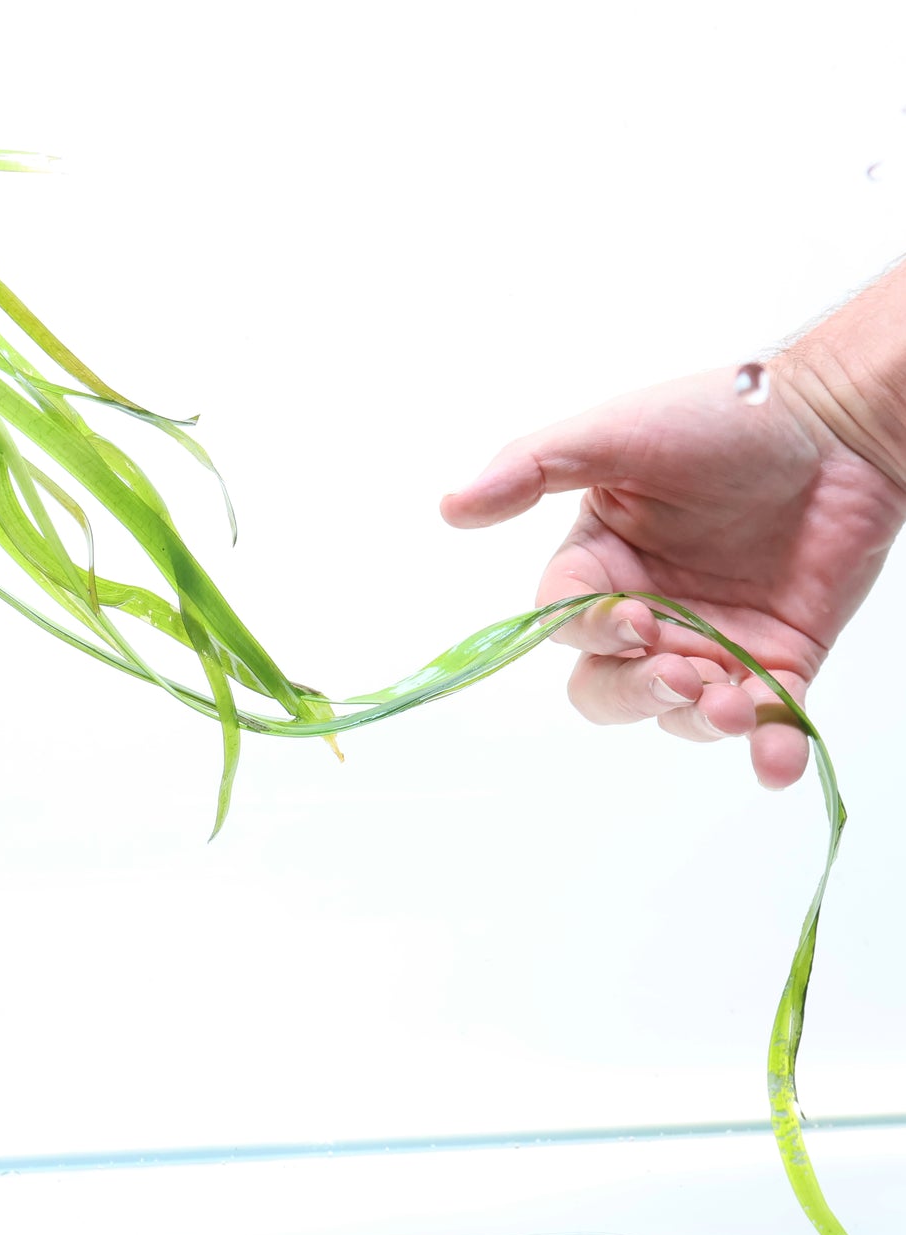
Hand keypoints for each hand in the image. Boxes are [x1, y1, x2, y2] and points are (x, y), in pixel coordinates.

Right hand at [441, 365, 905, 787]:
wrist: (843, 423)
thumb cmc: (726, 417)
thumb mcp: (616, 434)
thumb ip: (532, 468)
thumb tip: (450, 505)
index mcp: (600, 568)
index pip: (566, 626)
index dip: (592, 634)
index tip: (636, 618)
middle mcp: (648, 614)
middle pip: (609, 689)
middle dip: (638, 695)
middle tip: (682, 674)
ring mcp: (713, 643)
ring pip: (681, 716)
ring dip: (698, 721)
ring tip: (735, 702)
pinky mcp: (781, 661)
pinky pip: (769, 723)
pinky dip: (772, 750)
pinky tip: (776, 757)